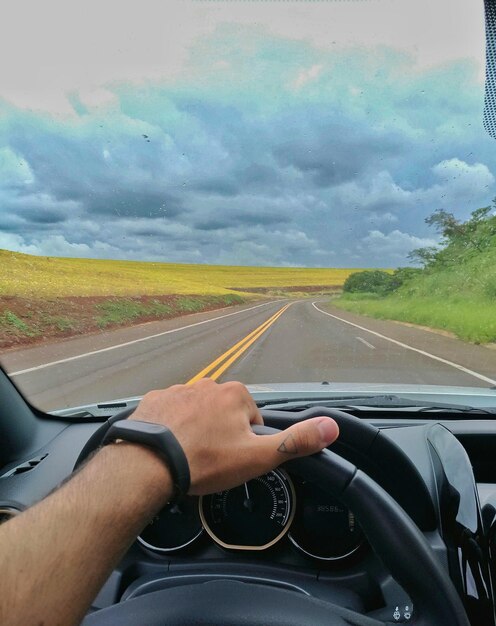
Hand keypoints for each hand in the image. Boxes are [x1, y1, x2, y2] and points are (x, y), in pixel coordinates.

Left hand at [130, 378, 338, 494]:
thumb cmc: (205, 461)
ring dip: (196, 429)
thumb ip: (296, 441)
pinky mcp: (153, 399)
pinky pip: (169, 412)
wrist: (148, 463)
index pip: (252, 418)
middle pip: (224, 412)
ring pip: (197, 412)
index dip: (246, 442)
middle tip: (211, 460)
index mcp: (236, 394)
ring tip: (188, 456)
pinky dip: (171, 426)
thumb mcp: (258, 457)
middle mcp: (207, 384)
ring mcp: (177, 390)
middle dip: (221, 433)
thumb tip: (332, 427)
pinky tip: (167, 446)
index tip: (234, 459)